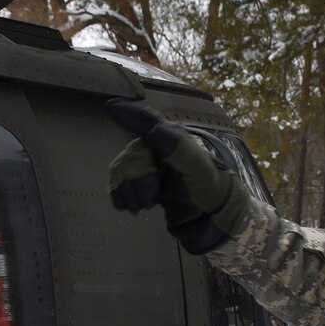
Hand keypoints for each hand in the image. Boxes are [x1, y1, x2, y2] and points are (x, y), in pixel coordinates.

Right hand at [103, 98, 248, 253]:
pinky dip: (120, 196)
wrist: (215, 219)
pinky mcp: (146, 186)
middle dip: (134, 177)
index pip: (147, 121)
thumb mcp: (199, 169)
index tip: (109, 106)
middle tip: (148, 200)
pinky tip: (132, 207)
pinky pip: (120, 184)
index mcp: (173, 139)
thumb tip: (155, 129)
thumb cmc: (212, 190)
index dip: (128, 113)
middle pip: (132, 154)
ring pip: (123, 170)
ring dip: (127, 189)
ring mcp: (152, 167)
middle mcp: (160, 149)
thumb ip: (178, 149)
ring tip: (141, 207)